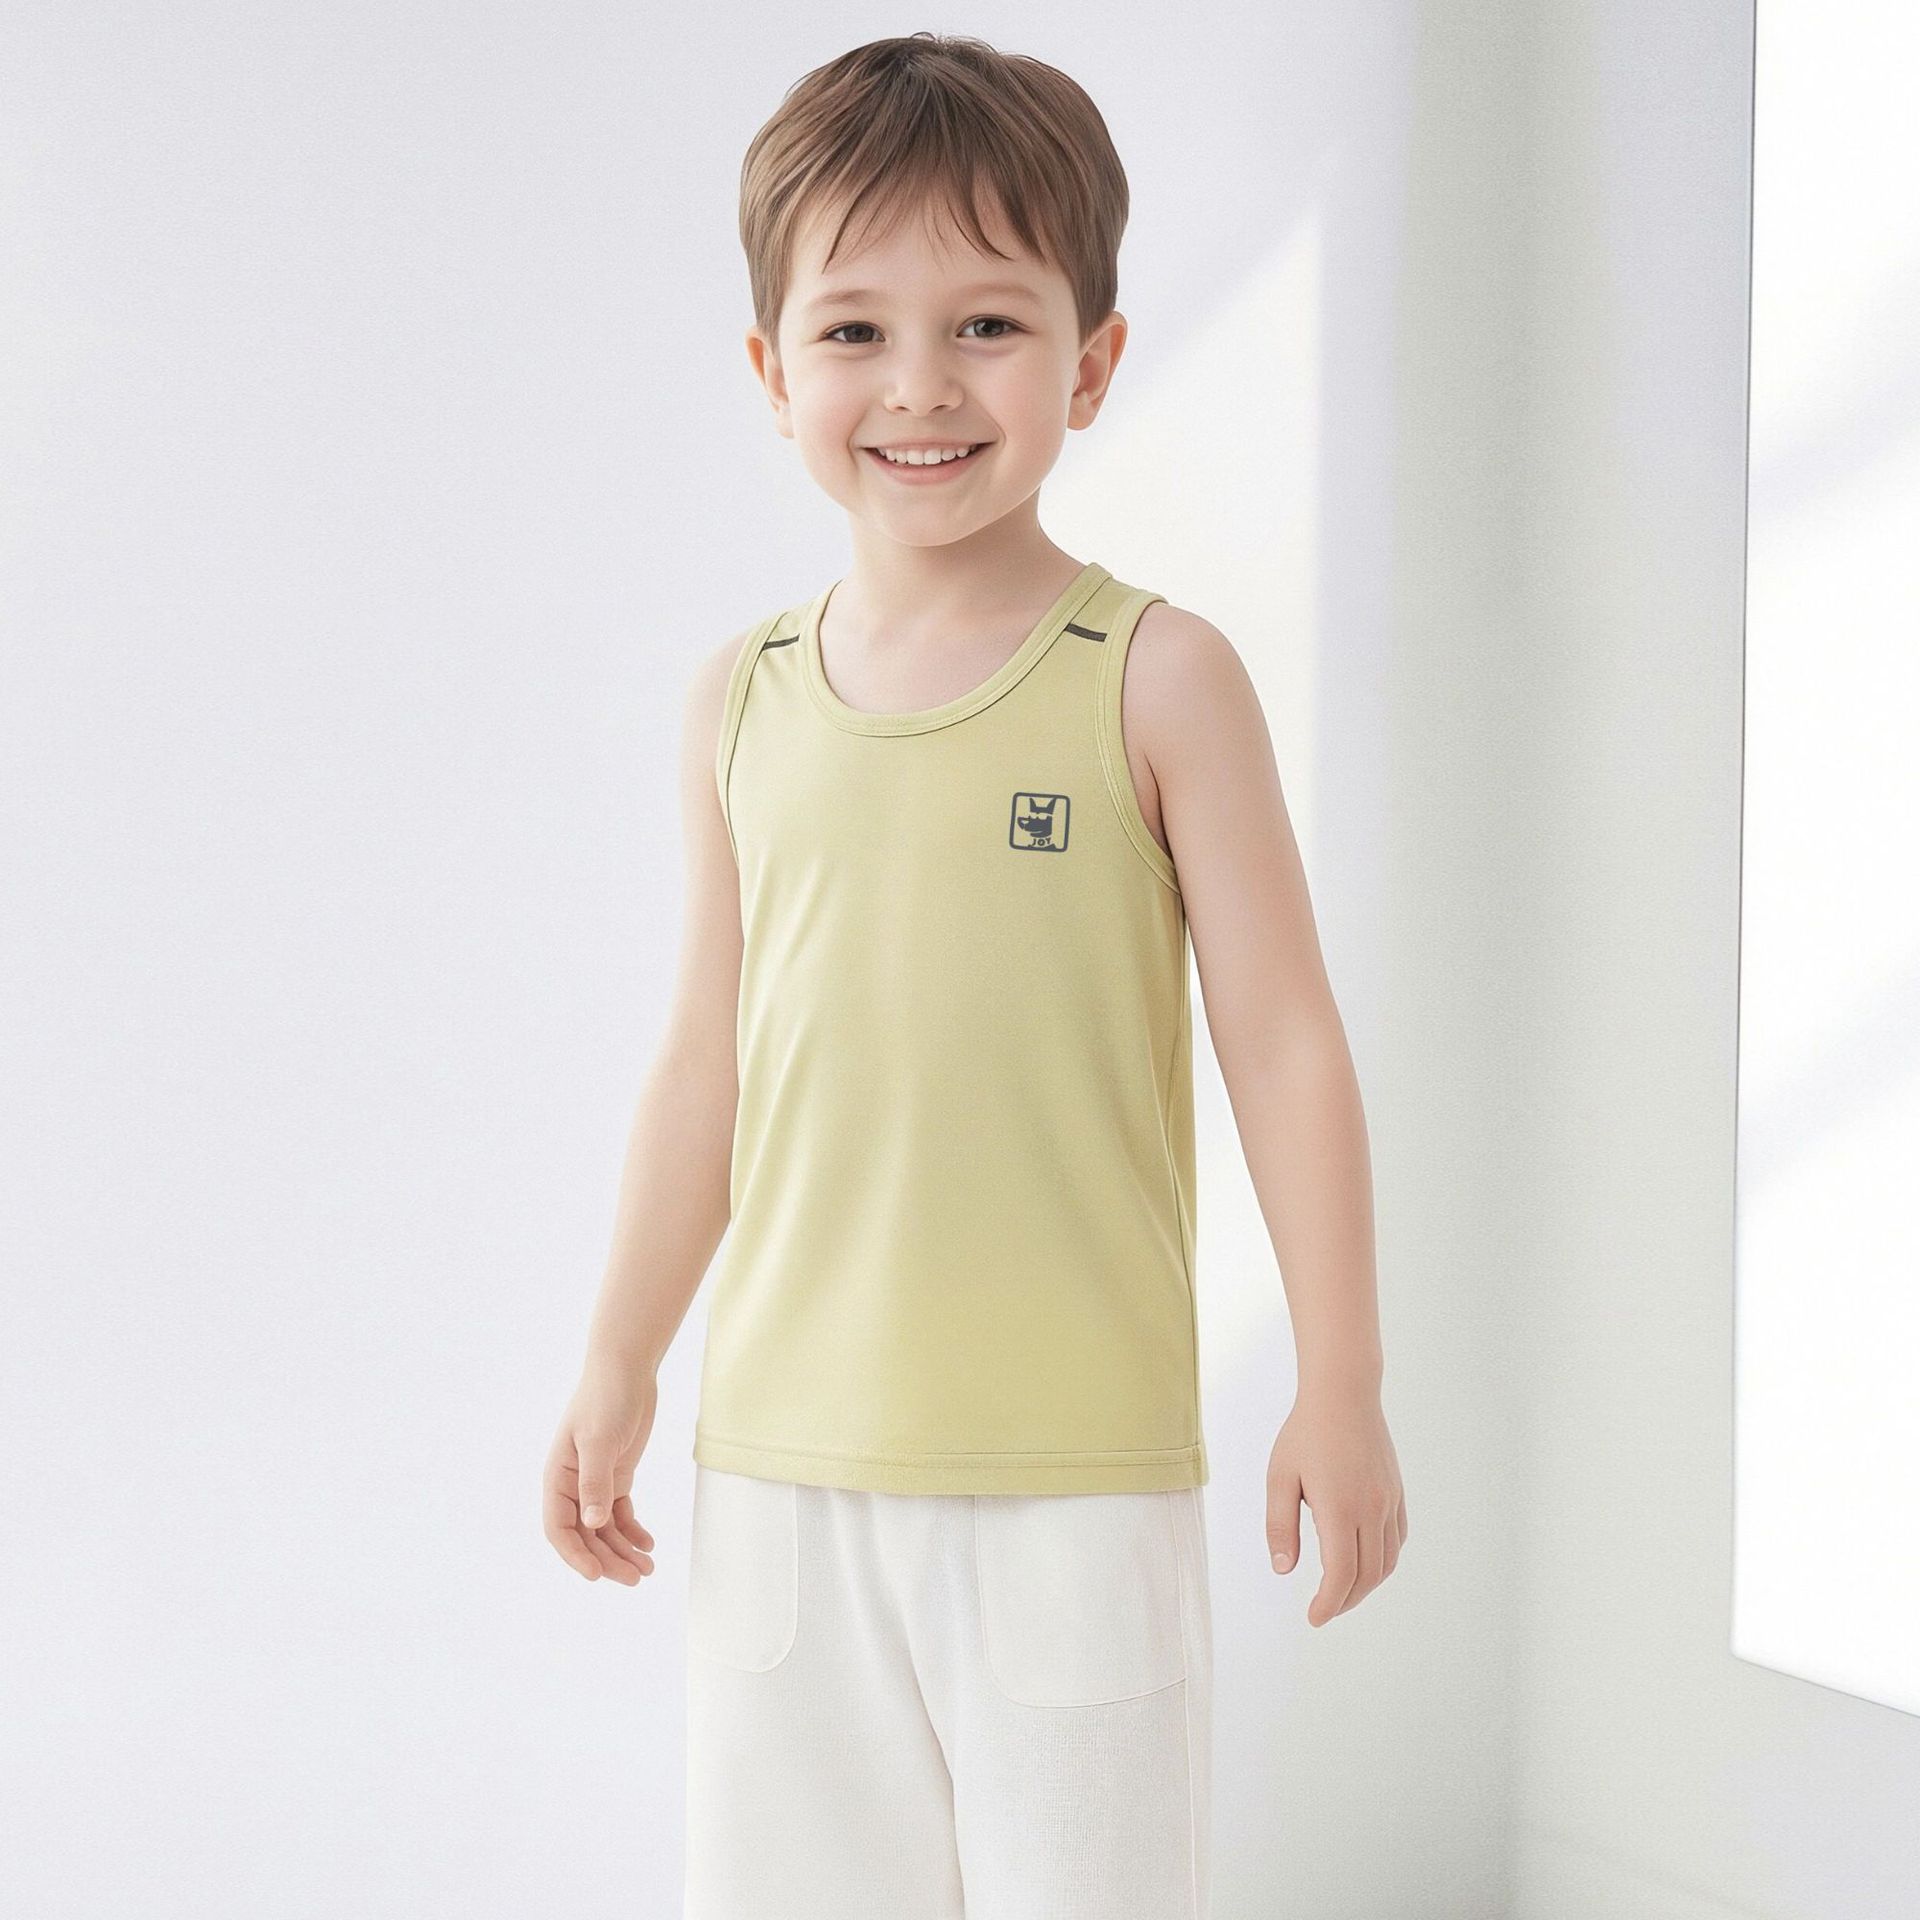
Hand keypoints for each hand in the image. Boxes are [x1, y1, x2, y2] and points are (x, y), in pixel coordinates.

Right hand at [543, 1360, 659, 1583]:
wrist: (626, 1370)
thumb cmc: (605, 1399)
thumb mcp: (599, 1441)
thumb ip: (595, 1483)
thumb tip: (592, 1525)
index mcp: (557, 1477)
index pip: (559, 1528)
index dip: (575, 1555)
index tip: (596, 1575)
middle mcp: (572, 1485)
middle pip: (585, 1535)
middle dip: (608, 1559)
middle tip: (636, 1577)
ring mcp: (595, 1481)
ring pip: (604, 1528)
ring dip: (622, 1550)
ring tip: (648, 1568)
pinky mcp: (616, 1475)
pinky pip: (620, 1512)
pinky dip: (632, 1530)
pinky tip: (648, 1543)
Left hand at [1266, 1383, 1405, 1625]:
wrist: (1344, 1394)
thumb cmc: (1305, 1433)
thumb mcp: (1279, 1478)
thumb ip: (1279, 1526)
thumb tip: (1284, 1570)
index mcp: (1340, 1508)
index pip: (1340, 1574)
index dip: (1329, 1603)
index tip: (1314, 1617)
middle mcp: (1371, 1509)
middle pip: (1367, 1575)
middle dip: (1345, 1600)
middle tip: (1323, 1610)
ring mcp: (1388, 1502)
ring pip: (1387, 1562)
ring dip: (1366, 1585)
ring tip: (1341, 1592)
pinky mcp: (1396, 1493)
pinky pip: (1396, 1540)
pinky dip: (1383, 1561)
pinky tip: (1364, 1561)